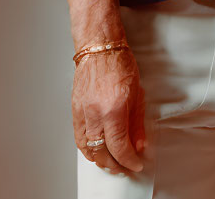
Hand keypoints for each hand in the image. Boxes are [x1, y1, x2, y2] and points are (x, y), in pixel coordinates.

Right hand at [65, 0, 144, 175]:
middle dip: (115, 164)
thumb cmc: (118, 62)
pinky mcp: (75, 110)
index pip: (120, 147)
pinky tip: (95, 152)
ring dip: (100, 160)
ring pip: (88, 149)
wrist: (99, 47)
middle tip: (125, 167)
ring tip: (111, 163)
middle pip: (103, 152)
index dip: (129, 159)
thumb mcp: (137, 92)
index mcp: (114, 109)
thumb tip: (139, 143)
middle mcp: (96, 113)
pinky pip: (78, 139)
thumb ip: (137, 122)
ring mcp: (83, 113)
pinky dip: (87, 150)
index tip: (135, 163)